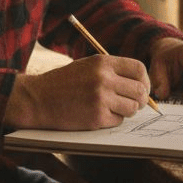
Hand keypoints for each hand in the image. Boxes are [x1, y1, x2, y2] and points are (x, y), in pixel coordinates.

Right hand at [5, 55, 151, 129]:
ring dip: (126, 111)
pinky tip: (98, 115)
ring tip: (112, 108)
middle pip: (140, 91)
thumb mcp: (87, 66)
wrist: (38, 99)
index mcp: (103, 62)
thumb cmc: (63, 83)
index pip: (139, 69)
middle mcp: (104, 78)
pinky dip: (112, 120)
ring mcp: (101, 98)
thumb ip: (112, 71)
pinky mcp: (96, 117)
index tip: (141, 88)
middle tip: (130, 103)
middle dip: (139, 99)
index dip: (144, 80)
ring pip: (132, 108)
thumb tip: (139, 84)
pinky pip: (118, 121)